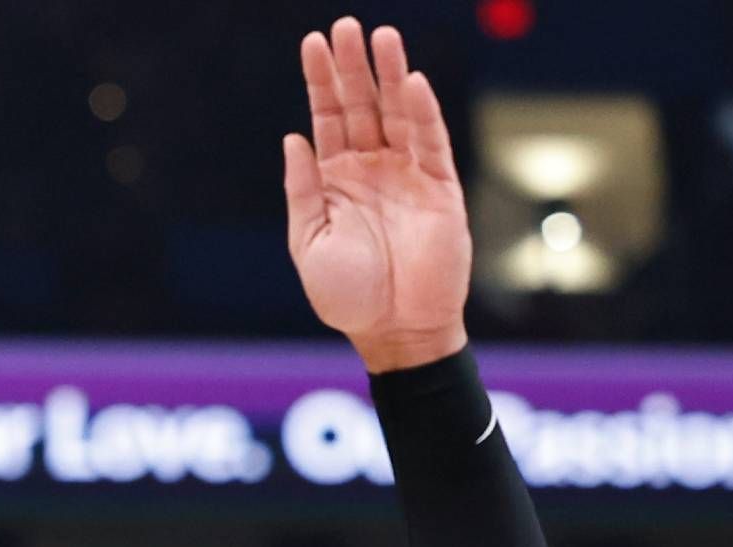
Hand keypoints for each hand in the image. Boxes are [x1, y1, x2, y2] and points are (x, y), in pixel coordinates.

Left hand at [284, 19, 471, 373]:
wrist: (392, 329)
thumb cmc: (346, 295)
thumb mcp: (309, 240)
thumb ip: (303, 188)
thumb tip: (292, 137)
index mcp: (335, 179)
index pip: (327, 118)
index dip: (320, 81)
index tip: (312, 44)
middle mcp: (371, 169)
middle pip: (361, 105)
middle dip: (353, 66)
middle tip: (345, 26)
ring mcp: (407, 175)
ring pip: (398, 113)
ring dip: (390, 76)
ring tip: (381, 36)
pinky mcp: (440, 188)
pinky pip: (430, 143)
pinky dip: (421, 113)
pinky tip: (410, 83)